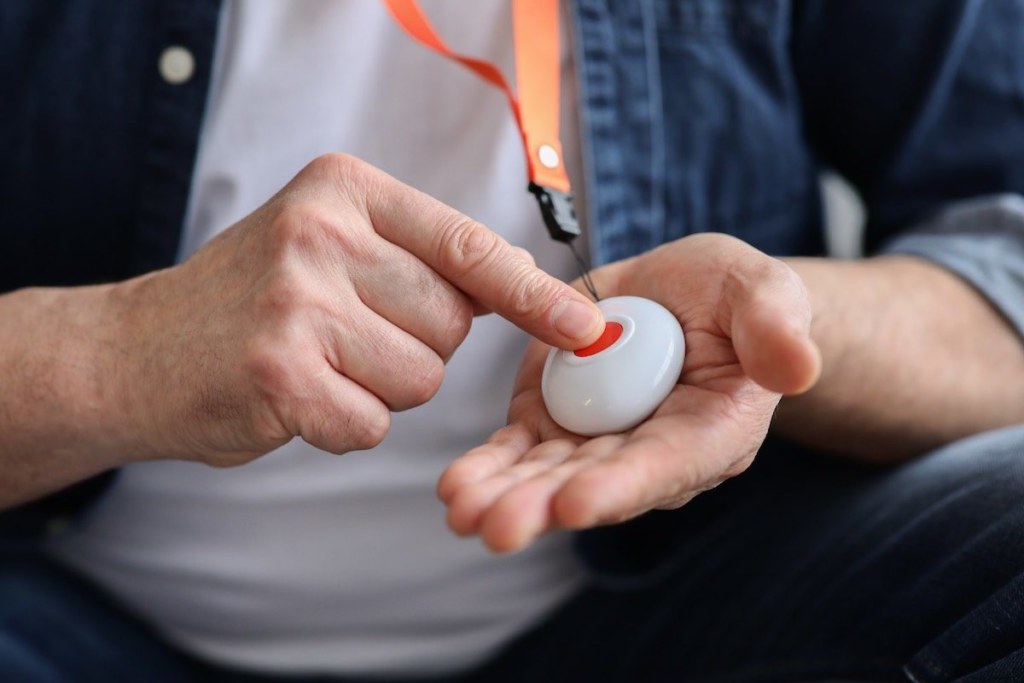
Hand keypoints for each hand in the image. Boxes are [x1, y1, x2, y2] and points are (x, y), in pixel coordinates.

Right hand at [104, 154, 602, 466]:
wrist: (136, 350)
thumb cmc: (254, 300)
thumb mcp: (330, 242)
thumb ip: (421, 254)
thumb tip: (526, 277)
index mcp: (344, 189)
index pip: (469, 245)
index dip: (534, 292)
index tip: (586, 325)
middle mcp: (321, 234)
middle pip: (451, 322)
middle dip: (417, 344)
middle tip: (344, 334)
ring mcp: (296, 302)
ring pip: (421, 378)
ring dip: (382, 388)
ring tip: (317, 362)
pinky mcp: (278, 372)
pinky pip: (372, 424)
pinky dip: (343, 425)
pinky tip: (295, 398)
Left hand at [438, 234, 820, 551]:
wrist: (684, 294)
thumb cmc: (732, 296)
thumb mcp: (762, 290)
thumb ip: (776, 327)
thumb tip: (799, 369)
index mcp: (711, 429)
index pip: (667, 464)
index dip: (623, 486)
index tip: (577, 504)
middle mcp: (651, 450)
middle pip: (596, 484)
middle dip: (545, 506)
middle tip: (497, 526)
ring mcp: (597, 439)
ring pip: (548, 475)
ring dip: (505, 496)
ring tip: (462, 511)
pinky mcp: (554, 419)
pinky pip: (519, 449)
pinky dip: (489, 466)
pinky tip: (455, 487)